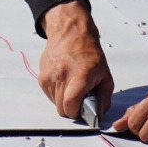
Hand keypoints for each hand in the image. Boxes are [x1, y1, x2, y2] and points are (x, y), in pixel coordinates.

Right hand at [38, 1, 114, 122]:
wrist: (71, 33)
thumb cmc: (89, 52)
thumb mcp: (105, 74)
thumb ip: (104, 97)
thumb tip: (99, 113)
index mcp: (80, 75)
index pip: (71, 105)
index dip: (76, 112)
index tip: (81, 110)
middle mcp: (62, 75)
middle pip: (61, 108)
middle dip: (71, 108)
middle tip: (79, 99)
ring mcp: (50, 75)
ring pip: (54, 102)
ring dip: (63, 100)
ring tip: (72, 87)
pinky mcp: (42, 76)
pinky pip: (49, 94)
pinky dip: (56, 93)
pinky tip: (64, 81)